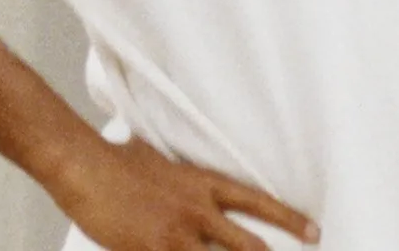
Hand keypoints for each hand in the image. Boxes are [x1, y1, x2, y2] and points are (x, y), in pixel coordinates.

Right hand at [47, 136, 320, 250]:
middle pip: (247, 245)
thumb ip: (179, 175)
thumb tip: (184, 176)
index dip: (288, 219)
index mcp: (201, 184)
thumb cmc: (116, 159)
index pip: (256, 202)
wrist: (85, 166)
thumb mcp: (158, 157)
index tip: (314, 232)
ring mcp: (176, 236)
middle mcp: (196, 211)